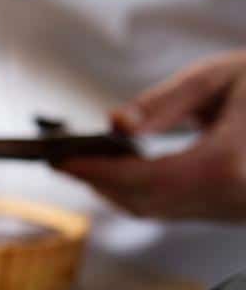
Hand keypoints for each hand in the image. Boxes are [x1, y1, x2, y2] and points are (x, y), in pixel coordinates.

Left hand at [56, 50, 245, 220]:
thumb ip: (165, 102)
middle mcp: (232, 198)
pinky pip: (175, 210)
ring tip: (82, 162)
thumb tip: (116, 123)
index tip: (60, 160)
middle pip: (143, 201)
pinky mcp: (233, 214)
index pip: (143, 178)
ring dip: (116, 190)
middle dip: (98, 181)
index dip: (96, 171)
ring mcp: (234, 212)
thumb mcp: (222, 76)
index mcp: (228, 165)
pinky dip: (142, 193)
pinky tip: (121, 170)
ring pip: (157, 211)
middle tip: (61, 160)